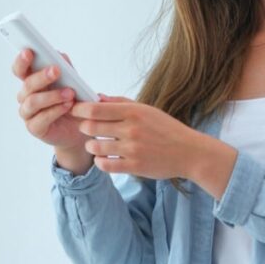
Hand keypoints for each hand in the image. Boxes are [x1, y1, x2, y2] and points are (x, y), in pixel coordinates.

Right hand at [12, 48, 86, 151]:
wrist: (80, 129)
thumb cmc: (73, 102)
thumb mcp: (73, 82)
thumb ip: (66, 69)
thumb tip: (60, 55)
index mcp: (32, 81)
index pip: (20, 69)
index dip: (22, 61)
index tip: (29, 51)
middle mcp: (26, 96)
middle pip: (27, 84)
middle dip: (41, 76)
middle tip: (56, 70)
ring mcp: (28, 113)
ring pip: (33, 101)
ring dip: (52, 96)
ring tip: (69, 93)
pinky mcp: (34, 128)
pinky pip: (41, 118)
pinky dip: (55, 110)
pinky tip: (67, 106)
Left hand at [69, 95, 203, 179]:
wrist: (189, 152)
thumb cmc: (166, 128)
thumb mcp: (146, 110)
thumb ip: (120, 103)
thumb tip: (97, 97)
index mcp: (133, 112)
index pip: (95, 109)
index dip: (79, 109)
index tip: (75, 110)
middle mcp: (131, 130)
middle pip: (91, 127)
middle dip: (84, 127)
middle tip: (86, 128)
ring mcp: (132, 149)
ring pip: (95, 147)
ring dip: (90, 146)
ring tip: (95, 144)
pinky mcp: (134, 167)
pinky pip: (105, 165)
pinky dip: (99, 161)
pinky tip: (103, 158)